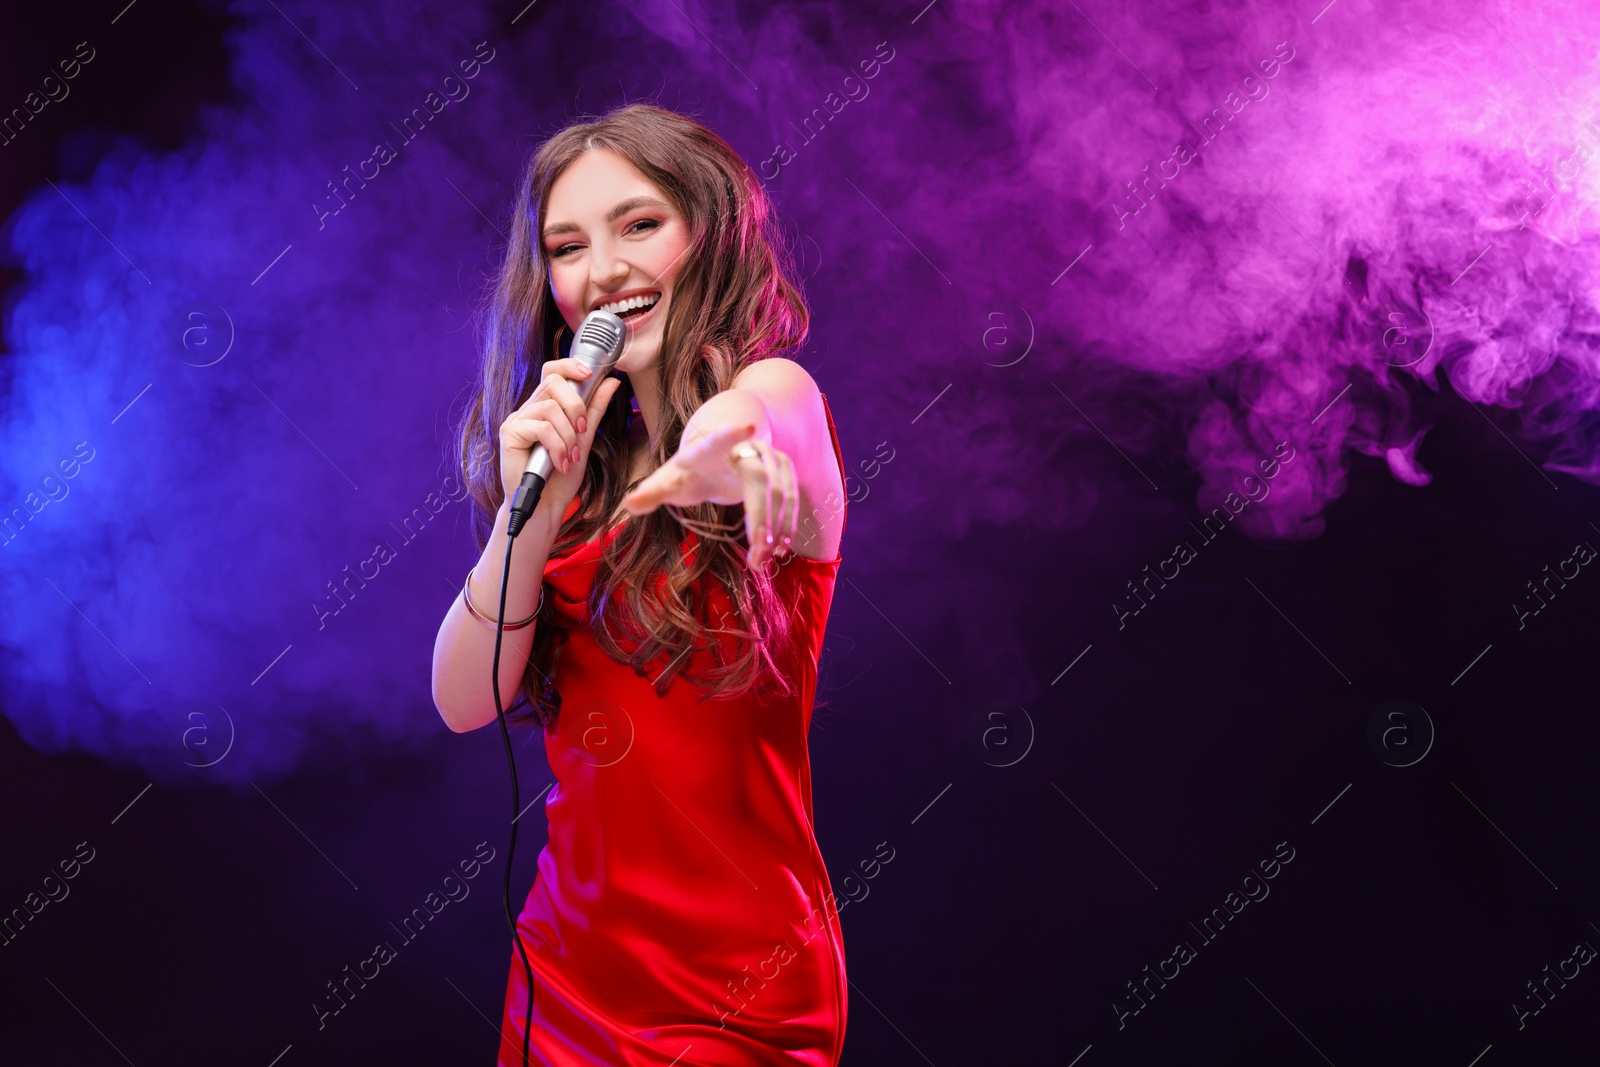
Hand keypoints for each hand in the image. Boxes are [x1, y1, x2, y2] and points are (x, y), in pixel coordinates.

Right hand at [498, 358, 622, 516]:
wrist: (545, 506)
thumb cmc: (561, 476)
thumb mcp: (585, 439)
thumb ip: (594, 410)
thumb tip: (610, 381)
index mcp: (545, 407)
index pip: (553, 371)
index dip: (570, 365)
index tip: (590, 373)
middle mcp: (529, 409)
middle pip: (553, 382)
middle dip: (576, 405)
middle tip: (582, 431)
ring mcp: (517, 420)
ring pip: (551, 407)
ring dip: (568, 436)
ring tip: (571, 458)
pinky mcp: (509, 433)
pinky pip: (541, 427)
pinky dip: (557, 447)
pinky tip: (560, 463)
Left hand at [622, 423, 797, 567]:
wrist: (720, 455)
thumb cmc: (691, 470)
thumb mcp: (670, 480)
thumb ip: (652, 491)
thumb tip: (630, 504)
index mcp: (711, 447)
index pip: (721, 438)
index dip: (732, 432)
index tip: (745, 427)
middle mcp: (745, 448)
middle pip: (759, 479)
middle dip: (761, 515)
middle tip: (758, 548)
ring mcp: (769, 458)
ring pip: (781, 492)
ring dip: (776, 528)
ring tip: (763, 560)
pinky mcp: (783, 473)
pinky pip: (790, 500)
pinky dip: (786, 526)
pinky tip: (778, 551)